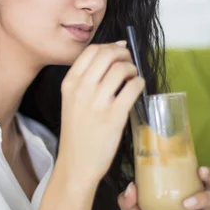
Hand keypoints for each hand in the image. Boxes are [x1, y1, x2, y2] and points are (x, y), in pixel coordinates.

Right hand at [57, 42, 144, 190]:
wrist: (77, 163)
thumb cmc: (77, 131)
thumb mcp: (71, 100)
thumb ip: (86, 79)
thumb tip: (113, 53)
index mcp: (70, 83)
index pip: (92, 51)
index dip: (110, 46)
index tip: (119, 51)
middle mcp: (82, 89)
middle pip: (108, 54)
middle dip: (124, 54)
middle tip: (129, 63)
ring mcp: (98, 102)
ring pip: (121, 69)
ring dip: (132, 69)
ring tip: (132, 78)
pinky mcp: (114, 116)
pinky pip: (133, 88)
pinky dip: (139, 83)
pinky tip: (137, 89)